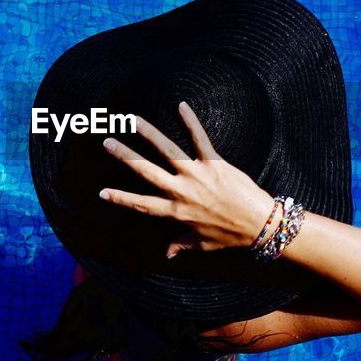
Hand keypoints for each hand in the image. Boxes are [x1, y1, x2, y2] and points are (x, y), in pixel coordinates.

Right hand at [98, 101, 276, 259]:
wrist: (259, 225)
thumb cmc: (230, 236)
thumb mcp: (202, 245)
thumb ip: (181, 245)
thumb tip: (167, 254)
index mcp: (176, 212)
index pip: (141, 204)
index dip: (121, 198)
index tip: (101, 192)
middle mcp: (181, 191)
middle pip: (146, 171)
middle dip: (125, 156)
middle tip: (107, 142)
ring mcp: (197, 175)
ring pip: (167, 150)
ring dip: (149, 134)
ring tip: (134, 120)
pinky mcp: (215, 163)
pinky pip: (200, 139)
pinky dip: (191, 121)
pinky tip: (181, 106)